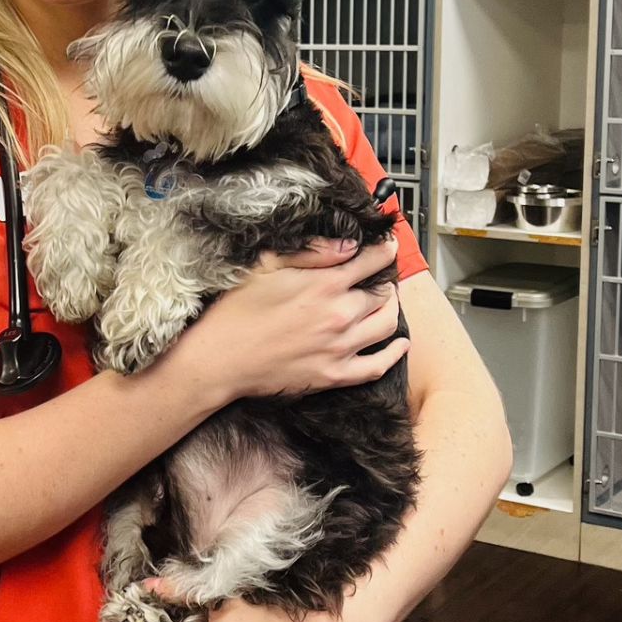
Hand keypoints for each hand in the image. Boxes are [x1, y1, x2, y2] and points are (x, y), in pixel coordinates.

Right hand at [167, 236, 406, 404]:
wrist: (222, 358)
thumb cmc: (237, 309)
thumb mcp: (266, 265)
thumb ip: (312, 253)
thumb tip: (348, 246)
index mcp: (324, 284)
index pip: (370, 262)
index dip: (383, 251)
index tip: (388, 246)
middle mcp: (340, 314)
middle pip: (382, 294)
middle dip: (386, 281)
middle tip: (381, 277)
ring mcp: (340, 348)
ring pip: (387, 325)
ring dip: (392, 310)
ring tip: (386, 302)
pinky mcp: (335, 375)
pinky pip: (377, 366)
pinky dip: (394, 354)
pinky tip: (400, 344)